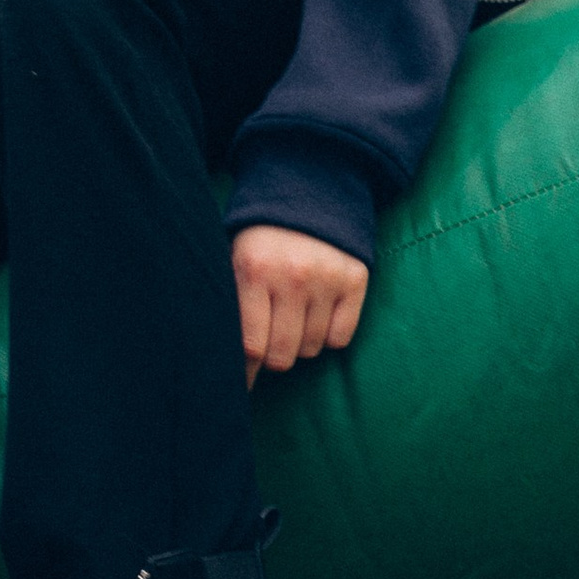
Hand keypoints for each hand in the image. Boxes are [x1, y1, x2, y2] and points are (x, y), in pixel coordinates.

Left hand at [233, 224, 368, 383]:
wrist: (309, 188)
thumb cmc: (261, 234)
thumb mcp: (234, 257)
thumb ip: (232, 302)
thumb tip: (222, 358)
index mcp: (254, 270)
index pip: (250, 345)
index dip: (244, 374)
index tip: (239, 390)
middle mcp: (292, 276)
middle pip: (282, 355)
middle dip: (272, 356)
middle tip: (269, 342)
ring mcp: (327, 279)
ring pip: (311, 349)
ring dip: (299, 343)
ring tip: (292, 316)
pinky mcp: (355, 281)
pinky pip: (340, 338)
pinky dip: (328, 335)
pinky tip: (317, 313)